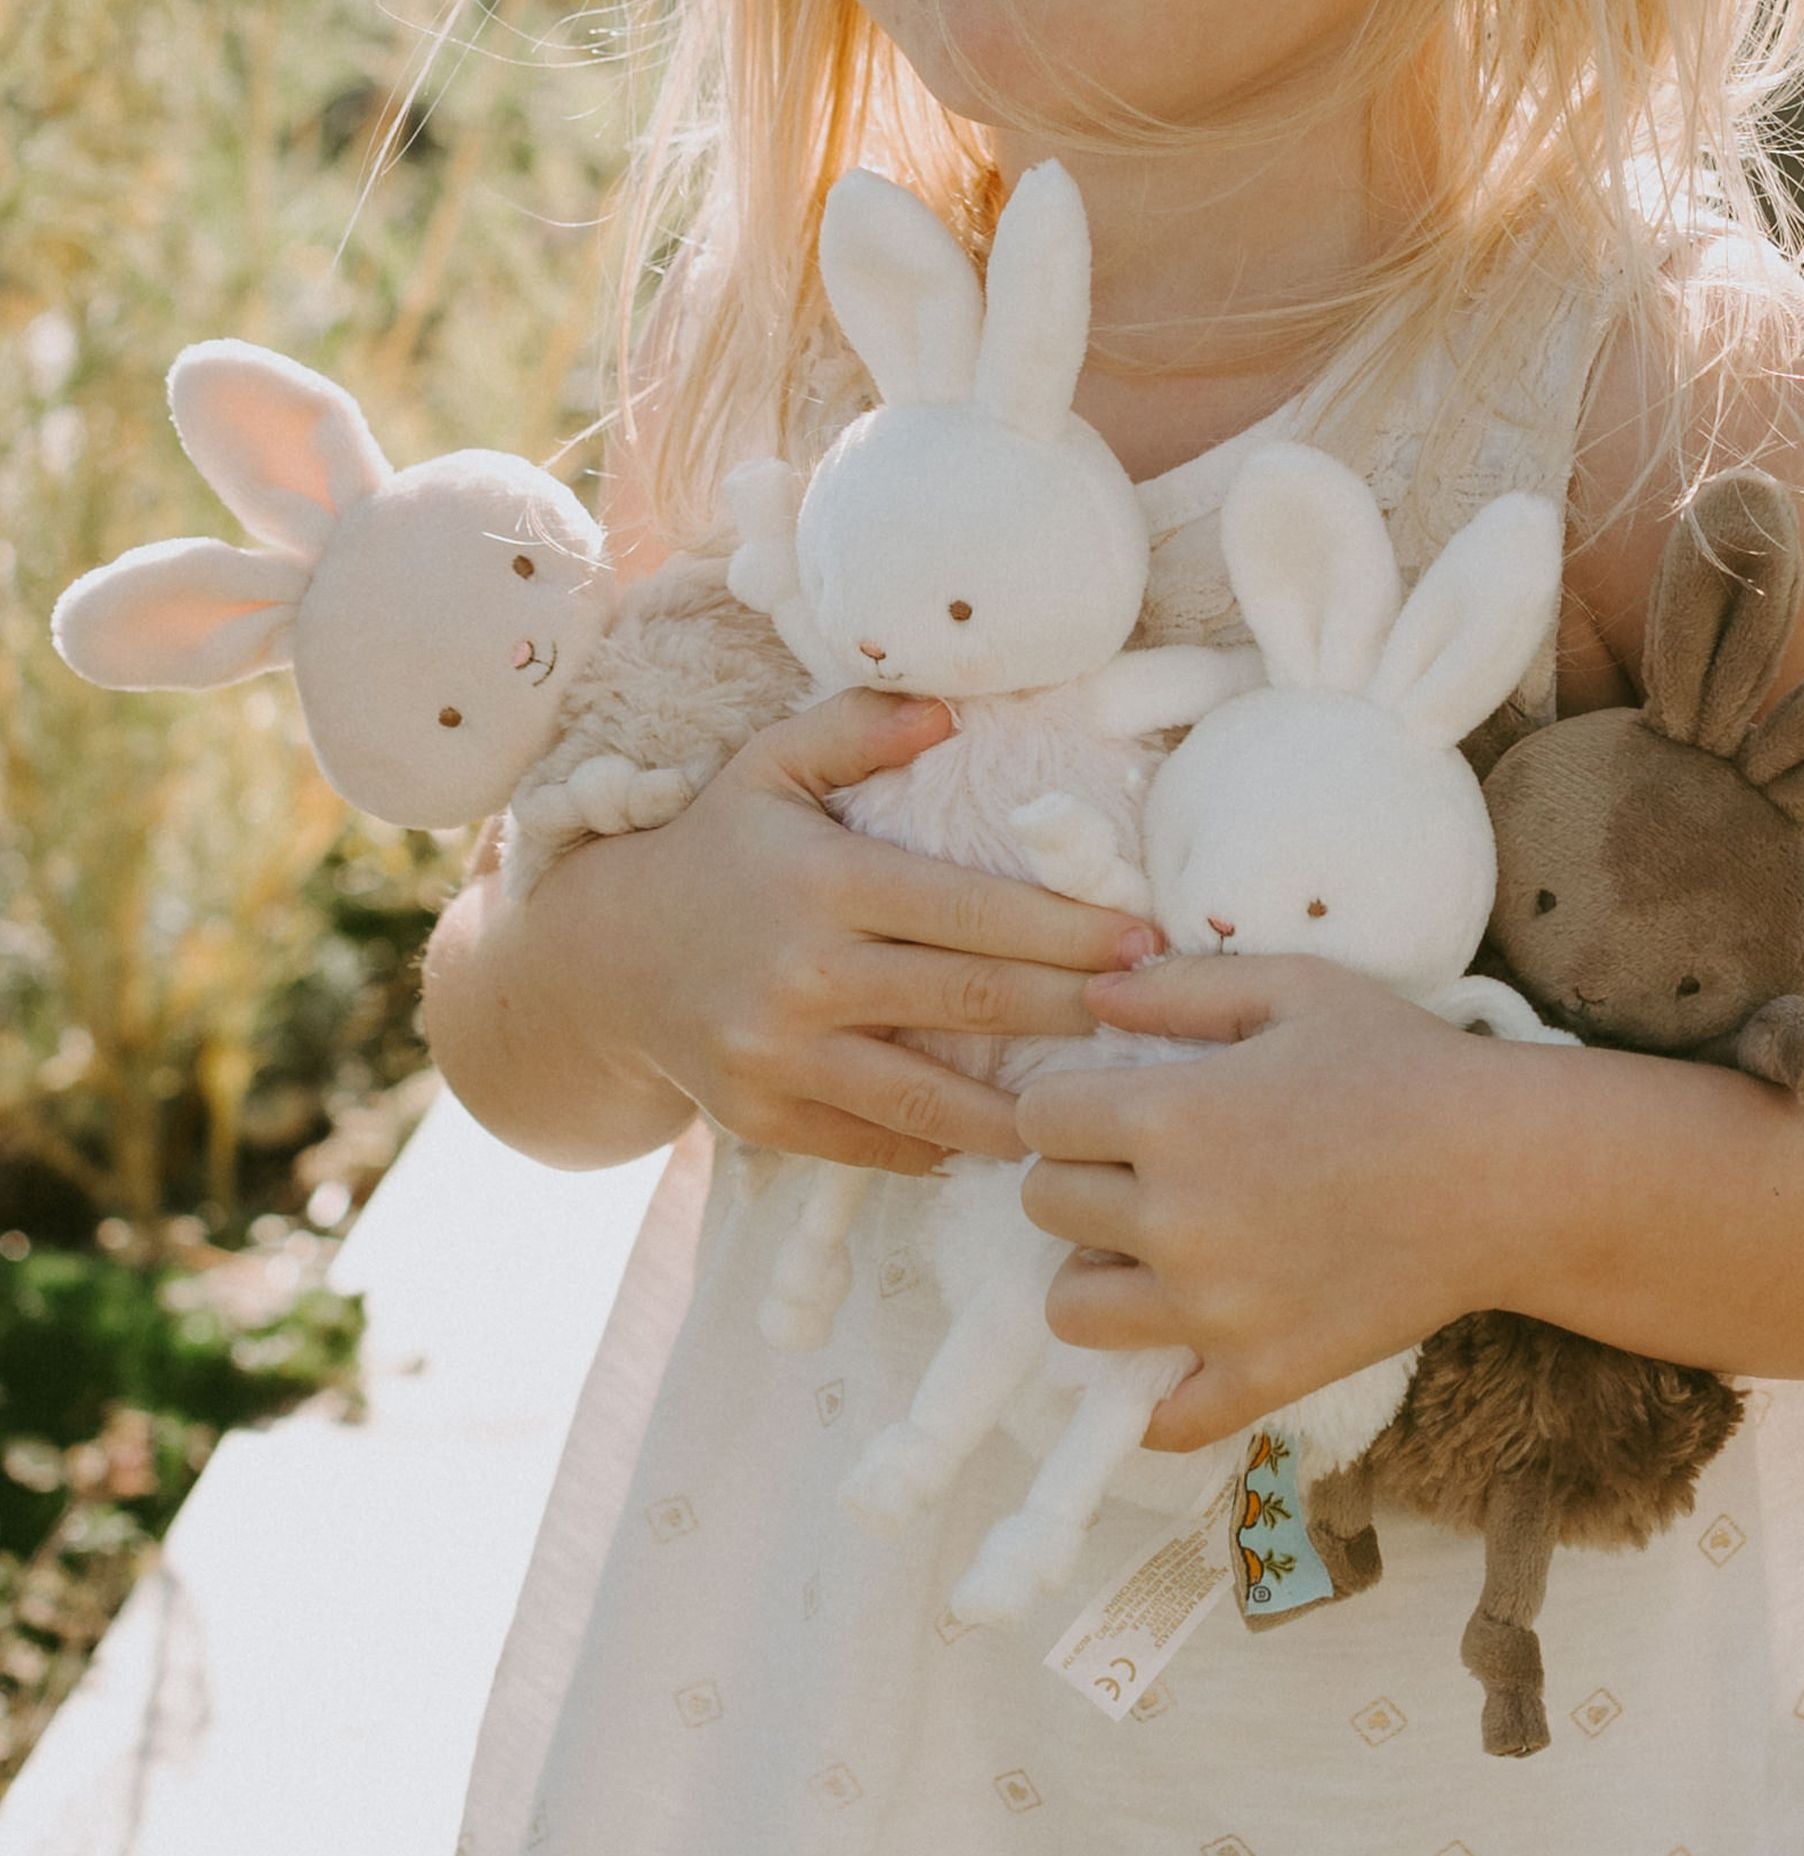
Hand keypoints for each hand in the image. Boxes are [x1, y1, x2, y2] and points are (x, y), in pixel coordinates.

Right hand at [525, 689, 1162, 1173]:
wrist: (601, 961)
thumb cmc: (715, 852)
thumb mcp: (768, 769)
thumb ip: (856, 729)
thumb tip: (952, 708)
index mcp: (822, 882)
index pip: (971, 912)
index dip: (1067, 931)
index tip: (1142, 940)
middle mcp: (803, 975)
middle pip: (972, 1004)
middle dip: (1075, 1010)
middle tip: (1149, 1011)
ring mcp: (779, 1057)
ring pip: (933, 1101)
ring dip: (1025, 1106)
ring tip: (1094, 1100)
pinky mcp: (764, 1118)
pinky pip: (877, 1146)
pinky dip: (943, 1147)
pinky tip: (1000, 1137)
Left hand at [1014, 956, 1553, 1449]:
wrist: (1511, 1175)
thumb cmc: (1406, 1066)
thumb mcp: (1295, 990)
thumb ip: (1180, 988)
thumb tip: (1089, 997)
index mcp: (1168, 1116)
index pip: (1038, 1120)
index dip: (1068, 1107)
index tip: (1112, 1110)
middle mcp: (1172, 1218)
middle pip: (1046, 1205)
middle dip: (1081, 1181)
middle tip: (1143, 1174)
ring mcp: (1212, 1309)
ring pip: (1072, 1310)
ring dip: (1098, 1277)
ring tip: (1152, 1255)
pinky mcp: (1259, 1375)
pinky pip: (1158, 1418)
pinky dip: (1156, 1394)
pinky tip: (1184, 1347)